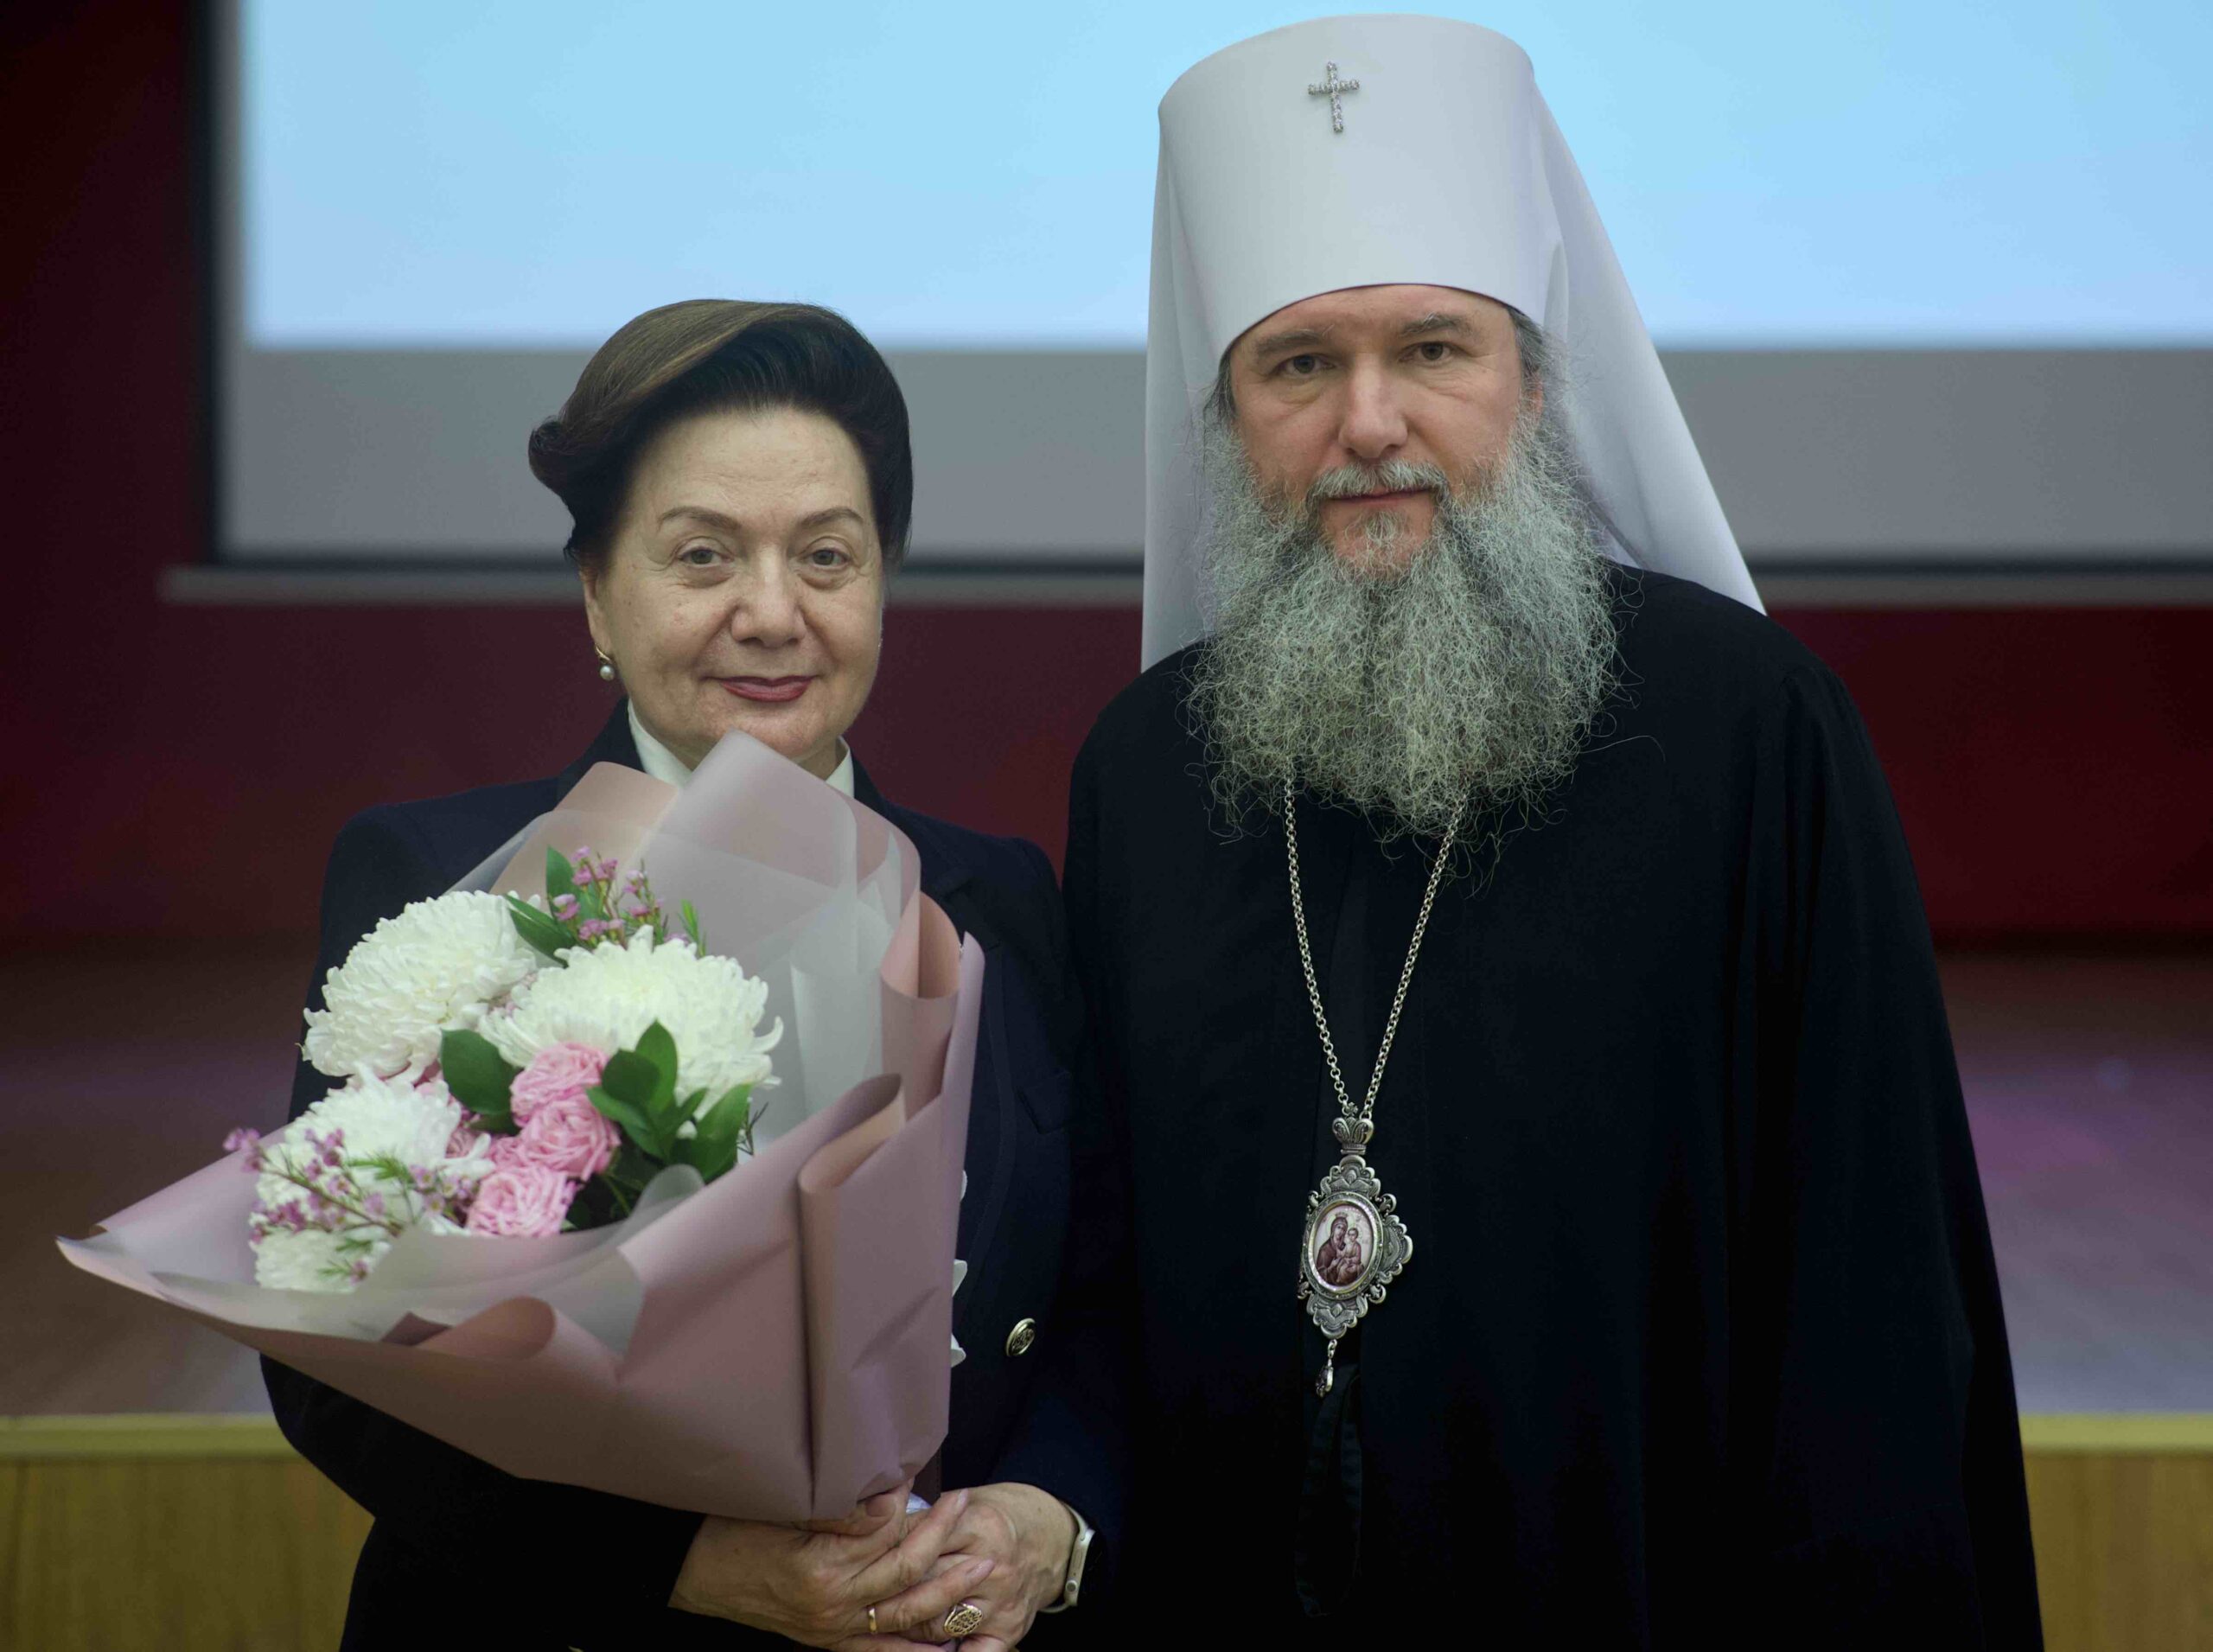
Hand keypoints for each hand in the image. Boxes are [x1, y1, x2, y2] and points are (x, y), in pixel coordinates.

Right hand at [667, 1482, 996, 1646]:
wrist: (692, 1572)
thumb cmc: (732, 1528)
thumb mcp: (782, 1507)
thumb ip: (839, 1507)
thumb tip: (892, 1494)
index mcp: (820, 1567)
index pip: (886, 1534)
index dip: (912, 1505)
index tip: (930, 1479)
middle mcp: (832, 1605)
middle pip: (904, 1572)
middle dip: (943, 1541)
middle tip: (970, 1508)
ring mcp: (831, 1628)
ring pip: (904, 1614)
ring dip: (948, 1592)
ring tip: (982, 1567)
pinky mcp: (826, 1640)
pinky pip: (880, 1651)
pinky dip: (915, 1650)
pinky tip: (948, 1647)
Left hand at [881, 1482, 1075, 1650]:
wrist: (1051, 1537)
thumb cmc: (998, 1517)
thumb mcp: (965, 1504)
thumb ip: (924, 1516)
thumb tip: (874, 1524)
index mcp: (978, 1526)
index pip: (917, 1546)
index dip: (882, 1554)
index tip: (859, 1561)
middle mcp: (991, 1565)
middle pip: (921, 1586)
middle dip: (886, 1592)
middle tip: (862, 1595)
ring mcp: (1001, 1602)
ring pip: (935, 1624)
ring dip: (905, 1625)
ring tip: (884, 1619)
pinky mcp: (1009, 1629)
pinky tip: (927, 1650)